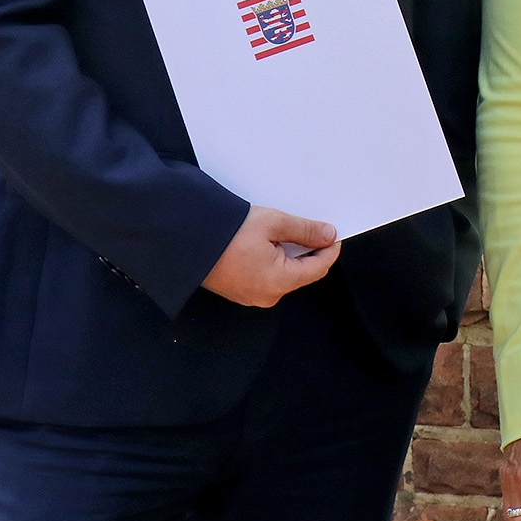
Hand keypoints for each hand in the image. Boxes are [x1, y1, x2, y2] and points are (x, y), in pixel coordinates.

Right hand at [199, 205, 337, 306]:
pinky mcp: (240, 291)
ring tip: (286, 232)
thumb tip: (328, 235)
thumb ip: (305, 230)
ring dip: (291, 254)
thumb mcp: (273, 223)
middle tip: (310, 227)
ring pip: (284, 275)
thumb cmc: (227, 232)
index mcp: (278, 282)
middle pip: (301, 273)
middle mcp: (266, 295)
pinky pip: (267, 277)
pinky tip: (269, 243)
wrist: (186, 239)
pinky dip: (275, 261)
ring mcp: (251, 296)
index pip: (318, 268)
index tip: (334, 233)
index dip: (329, 249)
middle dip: (309, 250)